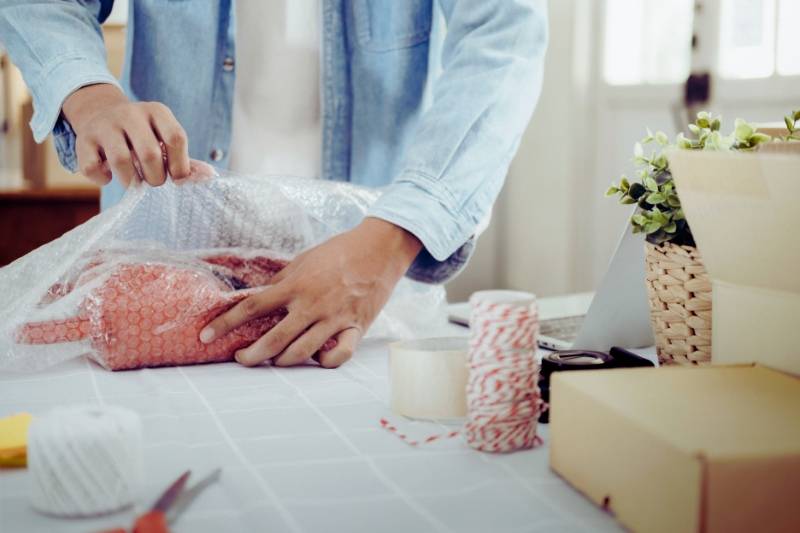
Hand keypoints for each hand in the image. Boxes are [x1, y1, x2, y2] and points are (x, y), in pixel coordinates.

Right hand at [62, 83, 190, 186]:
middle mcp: (130, 114)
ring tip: (134, 182)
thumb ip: (184, 158)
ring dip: (131, 181)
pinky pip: (92, 167)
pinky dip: (103, 179)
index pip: (176, 138)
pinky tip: (109, 175)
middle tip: (154, 181)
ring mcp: (105, 125)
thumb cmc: (143, 134)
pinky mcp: (83, 139)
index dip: (180, 165)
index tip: (176, 177)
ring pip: (120, 160)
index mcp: (157, 112)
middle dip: (156, 177)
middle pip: (150, 153)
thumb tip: (209, 176)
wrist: (100, 113)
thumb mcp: (164, 136)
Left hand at [199, 218, 422, 367]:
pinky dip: (325, 361)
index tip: (206, 336)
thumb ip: (282, 281)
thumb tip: (259, 296)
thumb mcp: (304, 260)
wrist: (379, 249)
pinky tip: (318, 358)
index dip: (225, 323)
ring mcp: (334, 318)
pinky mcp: (356, 327)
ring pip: (301, 352)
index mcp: (295, 285)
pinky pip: (339, 356)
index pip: (252, 306)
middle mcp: (311, 304)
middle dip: (250, 355)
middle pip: (272, 339)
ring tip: (274, 360)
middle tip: (240, 358)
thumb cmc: (338, 252)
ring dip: (282, 361)